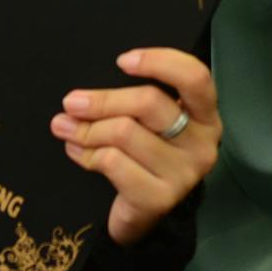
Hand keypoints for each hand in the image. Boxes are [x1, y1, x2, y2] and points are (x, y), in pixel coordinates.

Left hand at [51, 48, 220, 244]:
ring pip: (124, 132)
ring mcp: (184, 173)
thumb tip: (78, 98)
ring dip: (87, 130)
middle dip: (102, 101)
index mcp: (205, 114)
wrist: (145, 208)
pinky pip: (113, 162)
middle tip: (71, 102)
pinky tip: (76, 151)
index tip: (122, 61)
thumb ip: (129, 100)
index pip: (194, 77)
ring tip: (66, 129)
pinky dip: (87, 153)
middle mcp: (203, 143)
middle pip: (148, 103)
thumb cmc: (147, 150)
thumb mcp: (149, 120)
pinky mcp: (160, 198)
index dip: (159, 61)